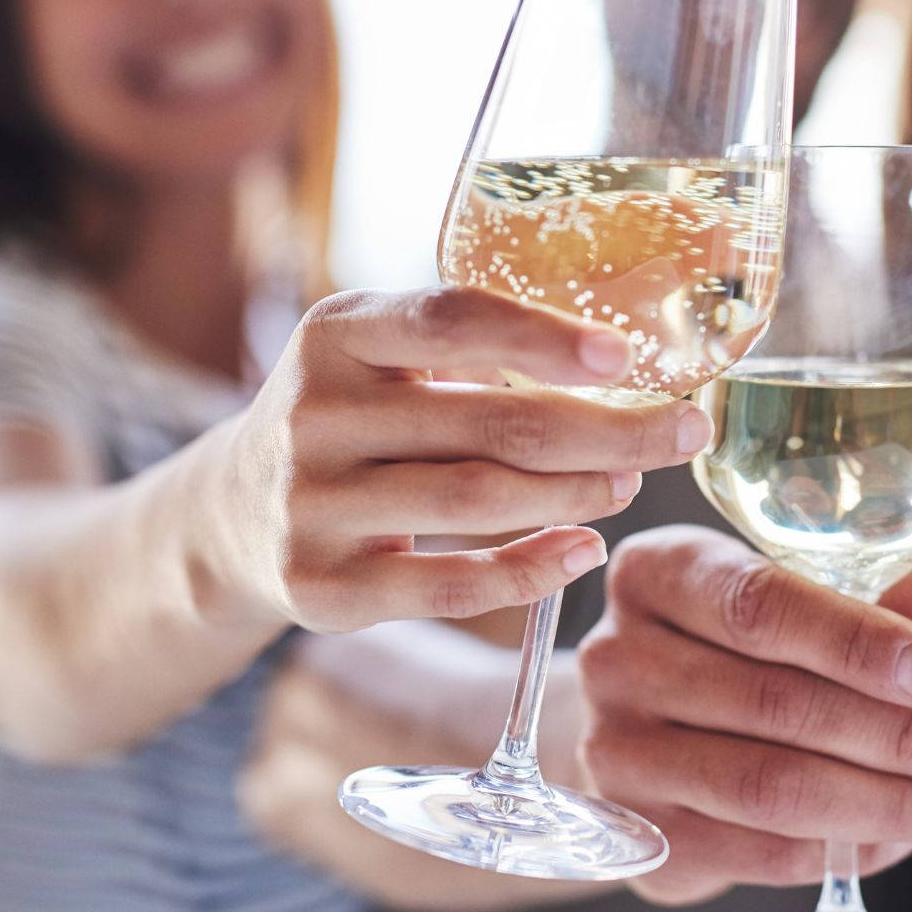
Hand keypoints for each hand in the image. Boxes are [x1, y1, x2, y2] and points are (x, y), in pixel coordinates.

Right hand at [210, 286, 713, 633]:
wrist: (231, 515)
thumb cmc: (347, 418)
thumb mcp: (375, 356)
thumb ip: (464, 344)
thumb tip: (617, 356)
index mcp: (334, 334)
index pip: (449, 320)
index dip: (543, 337)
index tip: (625, 356)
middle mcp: (312, 415)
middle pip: (491, 424)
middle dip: (607, 429)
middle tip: (680, 431)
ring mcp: (312, 507)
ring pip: (477, 502)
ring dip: (575, 493)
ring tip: (629, 481)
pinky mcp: (322, 590)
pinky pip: (450, 587)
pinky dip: (530, 570)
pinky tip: (584, 549)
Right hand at [576, 526, 911, 905]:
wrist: (642, 729)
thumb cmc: (735, 649)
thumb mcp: (797, 605)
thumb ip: (872, 601)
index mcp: (658, 573)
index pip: (761, 605)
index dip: (859, 643)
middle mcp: (616, 658)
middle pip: (772, 702)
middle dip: (897, 734)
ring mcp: (614, 752)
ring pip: (765, 786)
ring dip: (881, 802)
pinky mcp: (633, 835)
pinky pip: (752, 853)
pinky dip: (838, 850)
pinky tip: (898, 838)